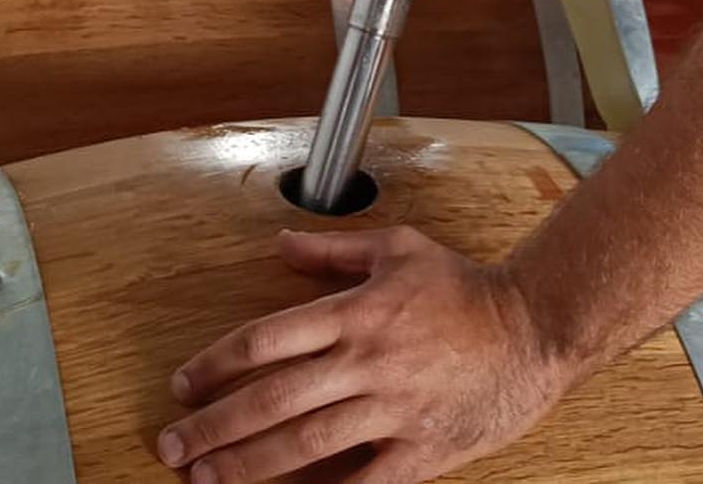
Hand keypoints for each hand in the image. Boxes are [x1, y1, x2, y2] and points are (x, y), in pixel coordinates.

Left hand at [156, 225, 570, 483]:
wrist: (532, 328)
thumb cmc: (463, 286)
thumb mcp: (398, 248)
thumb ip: (333, 249)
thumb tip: (280, 242)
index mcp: (356, 312)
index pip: (266, 339)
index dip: (215, 363)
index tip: (182, 383)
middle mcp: (366, 362)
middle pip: (272, 399)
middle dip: (212, 427)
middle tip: (170, 445)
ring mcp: (392, 410)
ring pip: (304, 445)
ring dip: (246, 466)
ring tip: (204, 480)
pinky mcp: (419, 451)